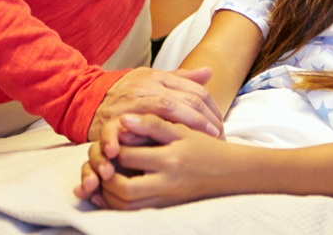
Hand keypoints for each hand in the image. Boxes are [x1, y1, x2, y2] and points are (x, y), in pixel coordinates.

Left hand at [76, 113, 239, 209]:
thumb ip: (152, 123)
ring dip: (108, 194)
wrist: (230, 173)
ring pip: (126, 205)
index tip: (110, 141)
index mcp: (170, 158)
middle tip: (102, 164)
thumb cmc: (204, 147)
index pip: (129, 156)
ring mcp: (165, 199)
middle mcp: (167, 182)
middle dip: (106, 177)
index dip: (113, 148)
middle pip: (124, 188)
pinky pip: (133, 213)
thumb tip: (124, 120)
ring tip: (104, 177)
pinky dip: (118, 204)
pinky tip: (112, 192)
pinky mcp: (165, 208)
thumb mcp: (181, 130)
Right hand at [88, 66, 222, 142]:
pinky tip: (154, 152)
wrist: (87, 96)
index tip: (221, 127)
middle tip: (216, 138)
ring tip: (196, 144)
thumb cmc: (127, 90)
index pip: (193, 92)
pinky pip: (123, 130)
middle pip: (183, 102)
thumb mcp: (153, 78)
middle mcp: (146, 89)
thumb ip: (181, 78)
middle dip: (203, 122)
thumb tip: (209, 72)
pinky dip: (135, 139)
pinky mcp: (109, 122)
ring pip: (162, 112)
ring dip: (183, 128)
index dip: (211, 110)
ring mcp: (129, 105)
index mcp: (159, 79)